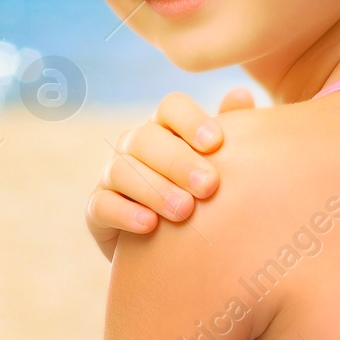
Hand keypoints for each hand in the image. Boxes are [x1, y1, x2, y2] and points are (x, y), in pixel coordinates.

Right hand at [86, 87, 255, 260]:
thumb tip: (241, 94)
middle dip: (178, 161)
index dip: (191, 120)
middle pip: (146, 138)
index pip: (172, 107)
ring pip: (123, 169)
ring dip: (155, 189)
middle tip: (208, 186)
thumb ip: (232, 131)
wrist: (172, 245)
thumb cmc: (202, 193)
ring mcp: (112, 175)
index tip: (216, 143)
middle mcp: (135, 144)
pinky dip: (124, 213)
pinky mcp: (97, 209)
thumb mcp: (221, 164)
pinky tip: (149, 225)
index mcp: (166, 127)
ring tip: (185, 211)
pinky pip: (101, 204)